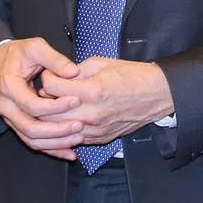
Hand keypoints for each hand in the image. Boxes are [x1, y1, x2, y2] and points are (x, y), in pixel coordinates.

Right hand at [0, 38, 82, 159]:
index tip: (76, 100)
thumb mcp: (35, 47)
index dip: (55, 106)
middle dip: (57, 130)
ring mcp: (10, 118)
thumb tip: (73, 72)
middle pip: (30, 128)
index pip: (32, 105)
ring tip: (78, 138)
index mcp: (10, 87)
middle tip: (79, 125)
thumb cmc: (18, 54)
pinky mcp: (17, 124)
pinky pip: (32, 142)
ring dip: (55, 143)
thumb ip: (54, 59)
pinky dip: (51, 149)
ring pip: (31, 139)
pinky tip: (68, 153)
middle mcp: (7, 107)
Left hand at [40, 58, 173, 145]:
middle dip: (44, 101)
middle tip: (48, 92)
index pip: (51, 87)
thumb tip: (60, 76)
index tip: (50, 75)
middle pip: (48, 113)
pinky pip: (73, 139)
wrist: (158, 94)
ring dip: (52, 118)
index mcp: (92, 91)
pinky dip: (66, 130)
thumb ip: (77, 70)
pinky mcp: (100, 138)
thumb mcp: (103, 63)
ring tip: (56, 106)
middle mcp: (91, 114)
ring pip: (58, 130)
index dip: (46, 78)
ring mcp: (95, 129)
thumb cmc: (134, 76)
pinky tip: (70, 119)